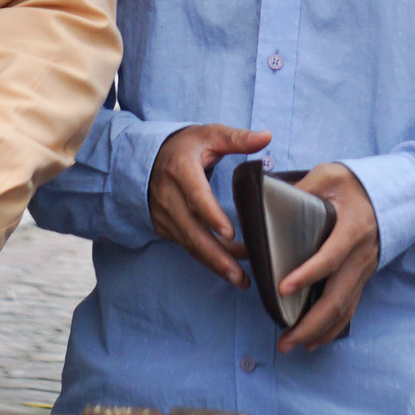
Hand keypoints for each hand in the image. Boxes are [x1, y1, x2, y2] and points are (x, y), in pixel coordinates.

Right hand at [148, 123, 269, 284]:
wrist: (148, 158)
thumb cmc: (185, 146)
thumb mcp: (209, 135)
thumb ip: (237, 138)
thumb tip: (266, 136)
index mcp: (181, 169)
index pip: (196, 196)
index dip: (212, 215)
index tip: (230, 233)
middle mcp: (169, 195)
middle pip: (193, 231)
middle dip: (216, 255)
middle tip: (240, 274)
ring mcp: (165, 215)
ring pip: (191, 244)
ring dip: (215, 263)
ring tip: (240, 279)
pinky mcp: (166, 227)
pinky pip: (188, 246)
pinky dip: (207, 259)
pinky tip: (228, 269)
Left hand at [277, 163, 378, 351]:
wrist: (390, 193)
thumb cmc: (354, 184)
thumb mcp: (329, 176)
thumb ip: (302, 189)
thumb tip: (265, 204)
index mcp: (352, 229)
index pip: (330, 258)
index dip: (307, 275)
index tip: (282, 289)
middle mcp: (360, 256)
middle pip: (337, 298)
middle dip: (310, 323)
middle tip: (284, 339)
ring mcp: (363, 270)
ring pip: (343, 310)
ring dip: (317, 332)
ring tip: (290, 345)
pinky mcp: (361, 278)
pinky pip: (348, 309)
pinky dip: (331, 329)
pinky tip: (312, 341)